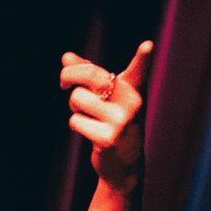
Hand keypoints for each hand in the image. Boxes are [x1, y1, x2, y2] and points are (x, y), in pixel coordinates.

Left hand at [60, 41, 152, 190]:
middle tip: (63, 82)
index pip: (139, 70)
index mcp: (132, 89)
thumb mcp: (106, 97)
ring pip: (78, 98)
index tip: (147, 45)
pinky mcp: (108, 138)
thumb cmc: (113, 122)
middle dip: (69, 75)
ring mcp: (121, 121)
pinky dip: (77, 124)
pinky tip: (92, 133)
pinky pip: (75, 120)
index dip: (143, 58)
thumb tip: (66, 57)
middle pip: (91, 76)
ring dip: (75, 107)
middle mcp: (131, 103)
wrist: (124, 164)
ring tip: (89, 116)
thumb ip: (87, 74)